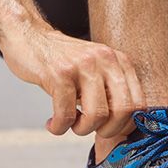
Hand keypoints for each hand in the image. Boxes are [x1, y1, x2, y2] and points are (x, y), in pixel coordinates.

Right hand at [2, 27, 145, 136]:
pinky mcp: (60, 73)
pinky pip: (66, 113)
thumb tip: (123, 127)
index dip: (127, 125)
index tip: (110, 130)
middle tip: (91, 131)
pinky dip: (59, 127)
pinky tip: (53, 124)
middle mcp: (106, 60)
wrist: (29, 36)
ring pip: (97, 115)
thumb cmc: (62, 61)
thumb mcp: (95, 69)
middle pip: (124, 110)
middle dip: (108, 131)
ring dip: (81, 129)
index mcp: (119, 61)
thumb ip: (111, 90)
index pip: (139, 103)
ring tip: (69, 125)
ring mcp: (84, 65)